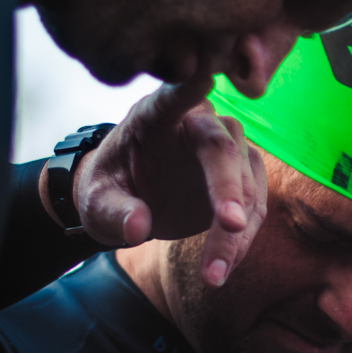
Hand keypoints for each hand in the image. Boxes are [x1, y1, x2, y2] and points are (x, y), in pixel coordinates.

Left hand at [41, 78, 266, 284]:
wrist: (128, 201)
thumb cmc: (108, 189)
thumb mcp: (97, 203)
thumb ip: (114, 212)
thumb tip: (137, 227)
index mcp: (155, 116)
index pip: (172, 97)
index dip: (188, 85)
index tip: (203, 76)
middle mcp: (196, 123)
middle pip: (222, 146)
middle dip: (228, 186)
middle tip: (230, 224)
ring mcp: (225, 148)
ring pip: (246, 183)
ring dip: (237, 231)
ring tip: (213, 276)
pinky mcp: (241, 177)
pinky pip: (253, 207)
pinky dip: (241, 241)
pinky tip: (221, 270)